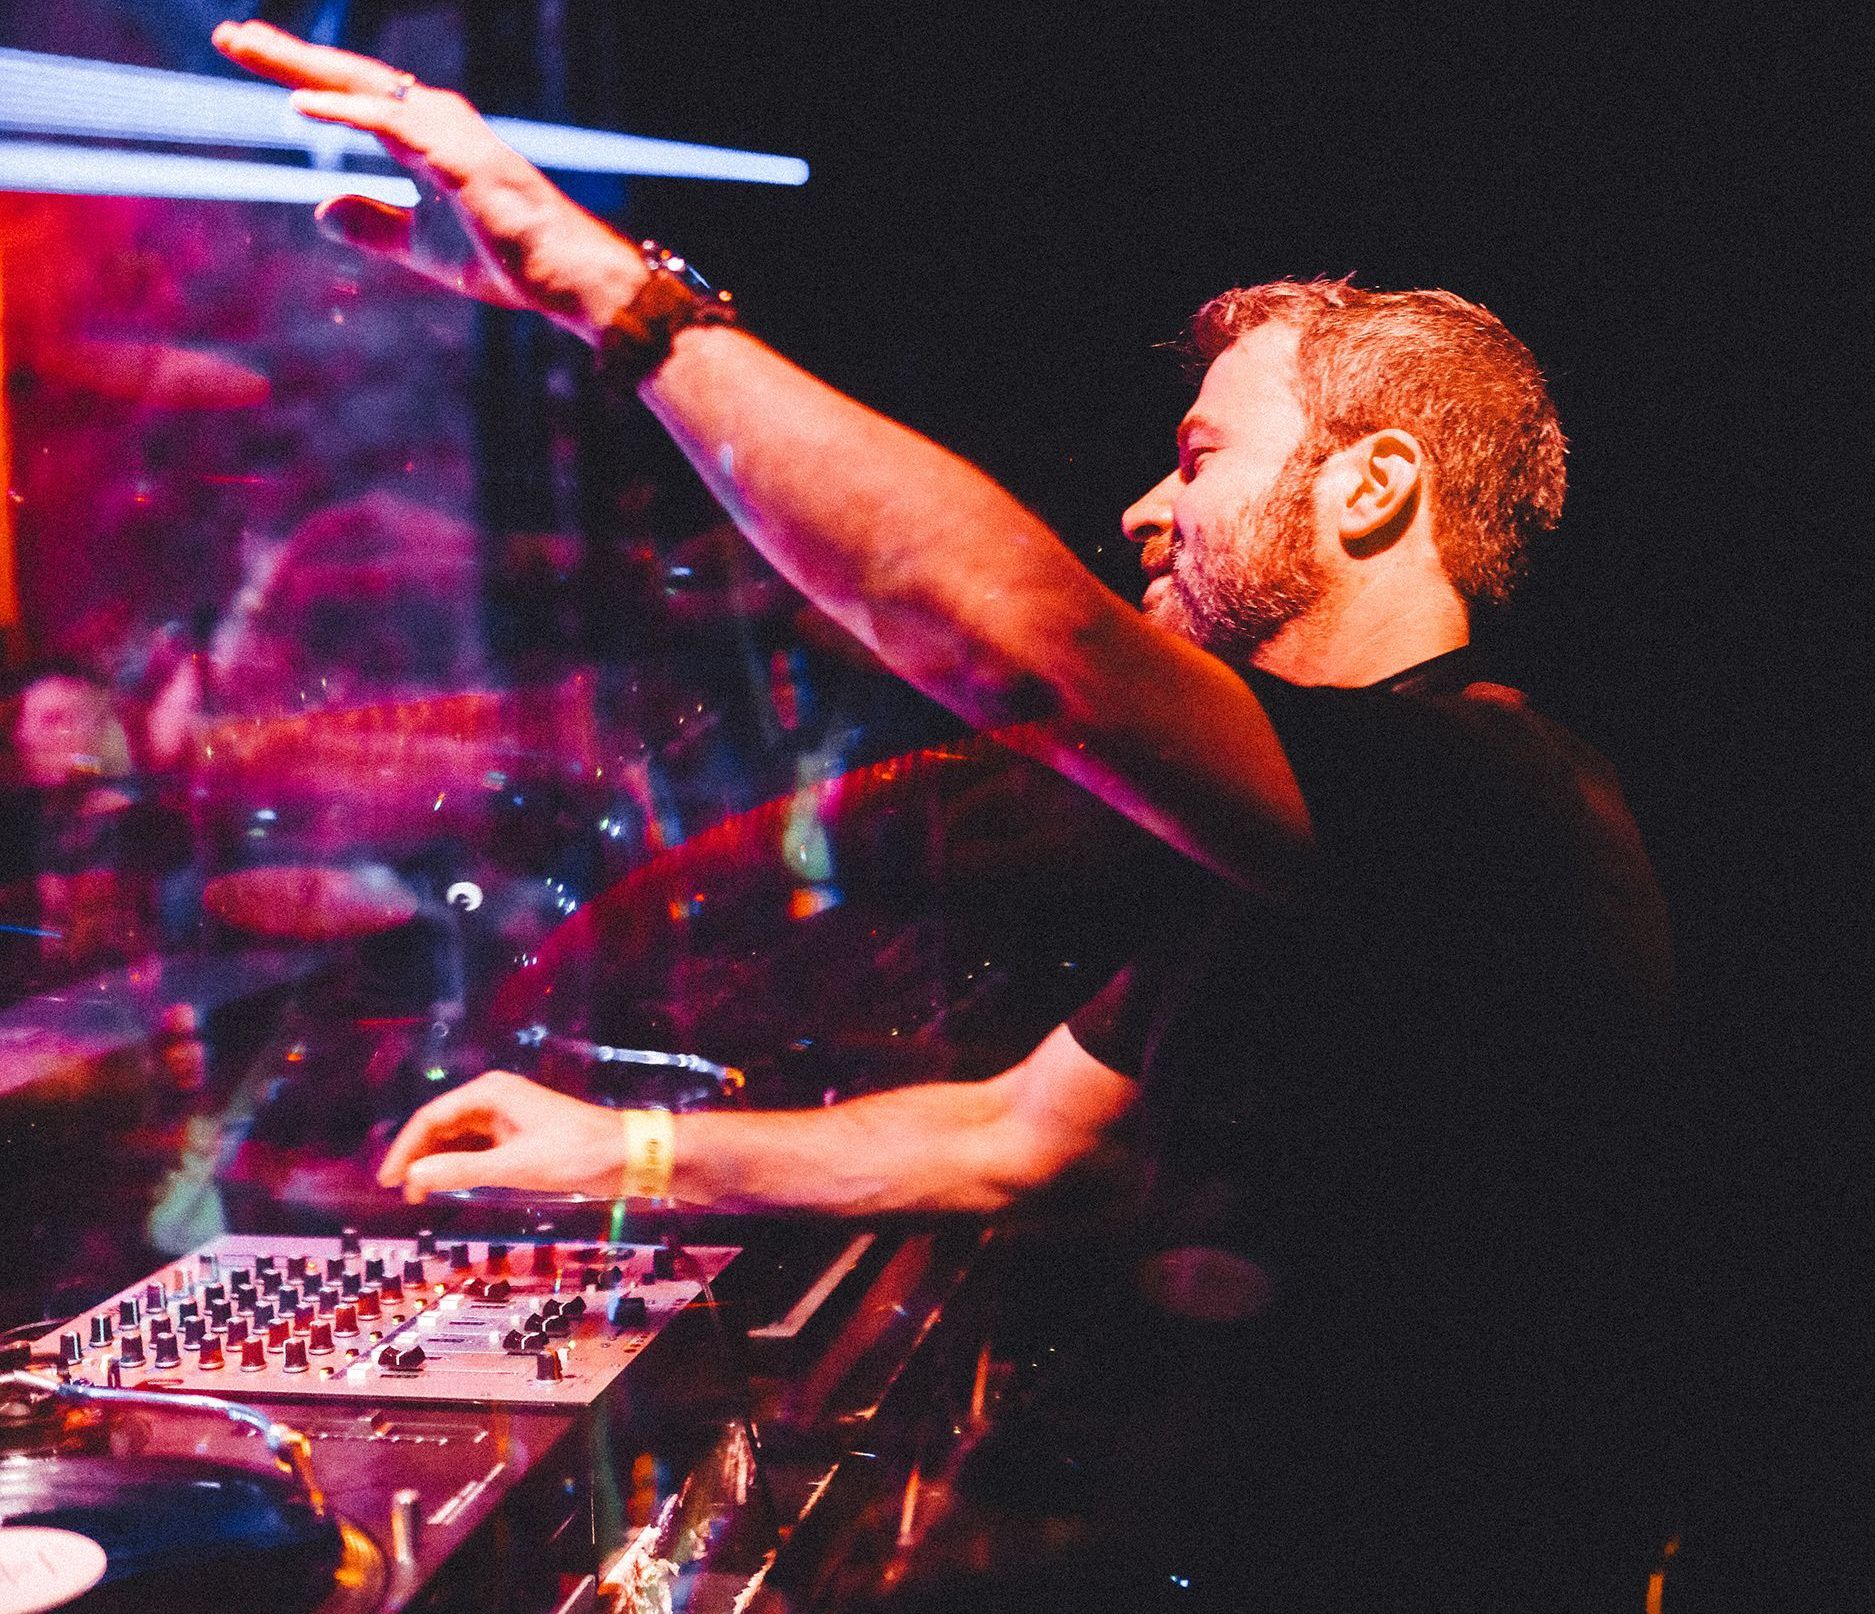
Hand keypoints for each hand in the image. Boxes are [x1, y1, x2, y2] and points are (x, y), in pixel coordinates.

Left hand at [211, 20, 642, 341]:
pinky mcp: (455, 156)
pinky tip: (300, 104)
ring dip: (302, 67)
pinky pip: (389, 124)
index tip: (248, 58)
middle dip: (286, 54)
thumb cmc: (508, 259)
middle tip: (228, 35)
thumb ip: (375, 224)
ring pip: (362, 87)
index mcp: (427, 138)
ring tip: (247, 49)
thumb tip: (319, 210)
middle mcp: (434, 120)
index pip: (352, 96)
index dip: (300, 76)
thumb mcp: (422, 246)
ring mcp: (446, 133)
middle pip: (348, 76)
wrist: (563, 277)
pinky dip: (344, 111)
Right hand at [377, 1070, 624, 1201]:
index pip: (431, 1117)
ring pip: (458, 1136)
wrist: (625, 1153)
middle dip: (418, 1156)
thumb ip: (461, 1171)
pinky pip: (477, 1146)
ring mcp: (507, 1114)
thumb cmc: (574, 1153)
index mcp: (490, 1092)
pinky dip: (460, 1164)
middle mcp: (494, 1097)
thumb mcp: (514, 1166)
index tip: (387, 1181)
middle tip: (401, 1192)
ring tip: (419, 1194)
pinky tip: (450, 1183)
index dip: (405, 1149)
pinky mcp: (518, 1133)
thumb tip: (413, 1178)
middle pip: (441, 1124)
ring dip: (438, 1161)